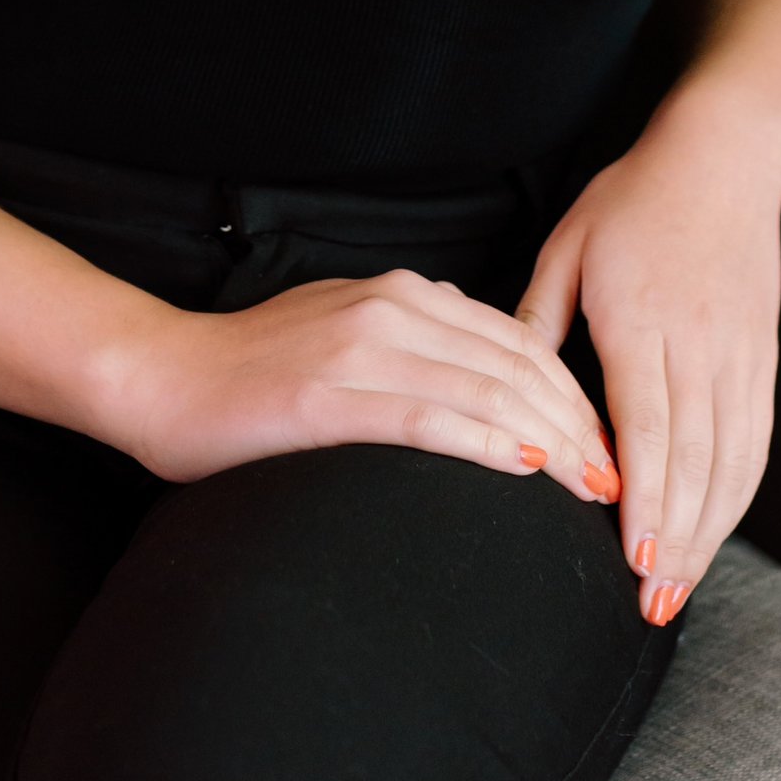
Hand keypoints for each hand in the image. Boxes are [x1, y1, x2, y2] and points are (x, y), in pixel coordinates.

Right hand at [115, 270, 622, 508]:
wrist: (163, 377)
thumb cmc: (253, 372)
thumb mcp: (348, 334)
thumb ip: (415, 345)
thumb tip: (483, 380)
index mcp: (403, 295)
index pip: (516, 342)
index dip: (572, 393)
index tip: (607, 443)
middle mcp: (390, 309)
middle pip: (515, 366)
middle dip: (577, 423)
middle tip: (617, 477)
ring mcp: (360, 349)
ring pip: (485, 390)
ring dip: (551, 440)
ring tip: (591, 485)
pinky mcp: (329, 396)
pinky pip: (428, 417)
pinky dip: (487, 442)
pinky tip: (525, 468)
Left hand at [519, 80, 780, 625]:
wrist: (722, 159)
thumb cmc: (631, 202)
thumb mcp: (567, 248)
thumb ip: (535, 320)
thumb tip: (499, 389)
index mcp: (643, 319)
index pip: (647, 424)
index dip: (644, 495)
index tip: (634, 554)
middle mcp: (699, 345)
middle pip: (695, 459)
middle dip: (676, 537)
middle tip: (652, 604)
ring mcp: (738, 355)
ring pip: (732, 459)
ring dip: (709, 530)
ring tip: (678, 589)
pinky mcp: (761, 359)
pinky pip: (756, 440)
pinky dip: (738, 495)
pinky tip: (714, 533)